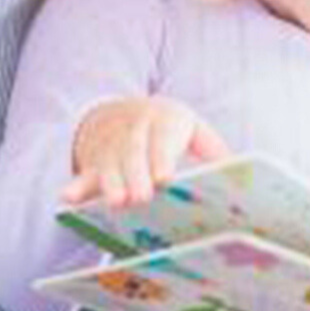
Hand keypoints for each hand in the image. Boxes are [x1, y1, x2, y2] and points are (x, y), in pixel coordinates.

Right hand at [66, 96, 228, 207]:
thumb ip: (213, 148)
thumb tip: (242, 172)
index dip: (162, 158)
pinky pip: (82, 174)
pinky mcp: (93, 161)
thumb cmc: (167, 126)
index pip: (162, 139)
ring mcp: (111, 147)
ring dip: (110, 184)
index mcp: (163, 120)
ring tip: (116, 202)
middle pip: (133, 153)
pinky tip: (67, 200)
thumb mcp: (191, 127)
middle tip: (141, 197)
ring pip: (109, 165)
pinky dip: (74, 187)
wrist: (120, 108)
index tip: (165, 178)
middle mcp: (133, 131)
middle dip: (136, 175)